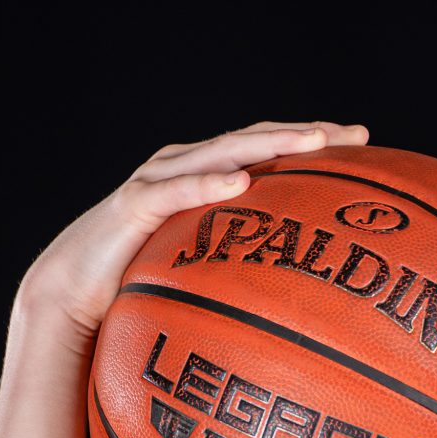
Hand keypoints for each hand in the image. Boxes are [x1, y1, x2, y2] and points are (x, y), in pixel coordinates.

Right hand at [17, 117, 370, 337]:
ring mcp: (160, 179)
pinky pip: (176, 191)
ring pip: (223, 153)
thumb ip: (244, 269)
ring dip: (268, 145)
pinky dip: (207, 183)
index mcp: (206, 176)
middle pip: (255, 140)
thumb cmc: (141, 282)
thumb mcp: (204, 271)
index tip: (364, 142)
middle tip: (353, 134)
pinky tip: (240, 183)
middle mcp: (186, 166)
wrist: (72, 293)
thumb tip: (305, 304)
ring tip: (311, 141)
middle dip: (305, 133)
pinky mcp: (135, 203)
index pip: (269, 150)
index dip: (313, 142)